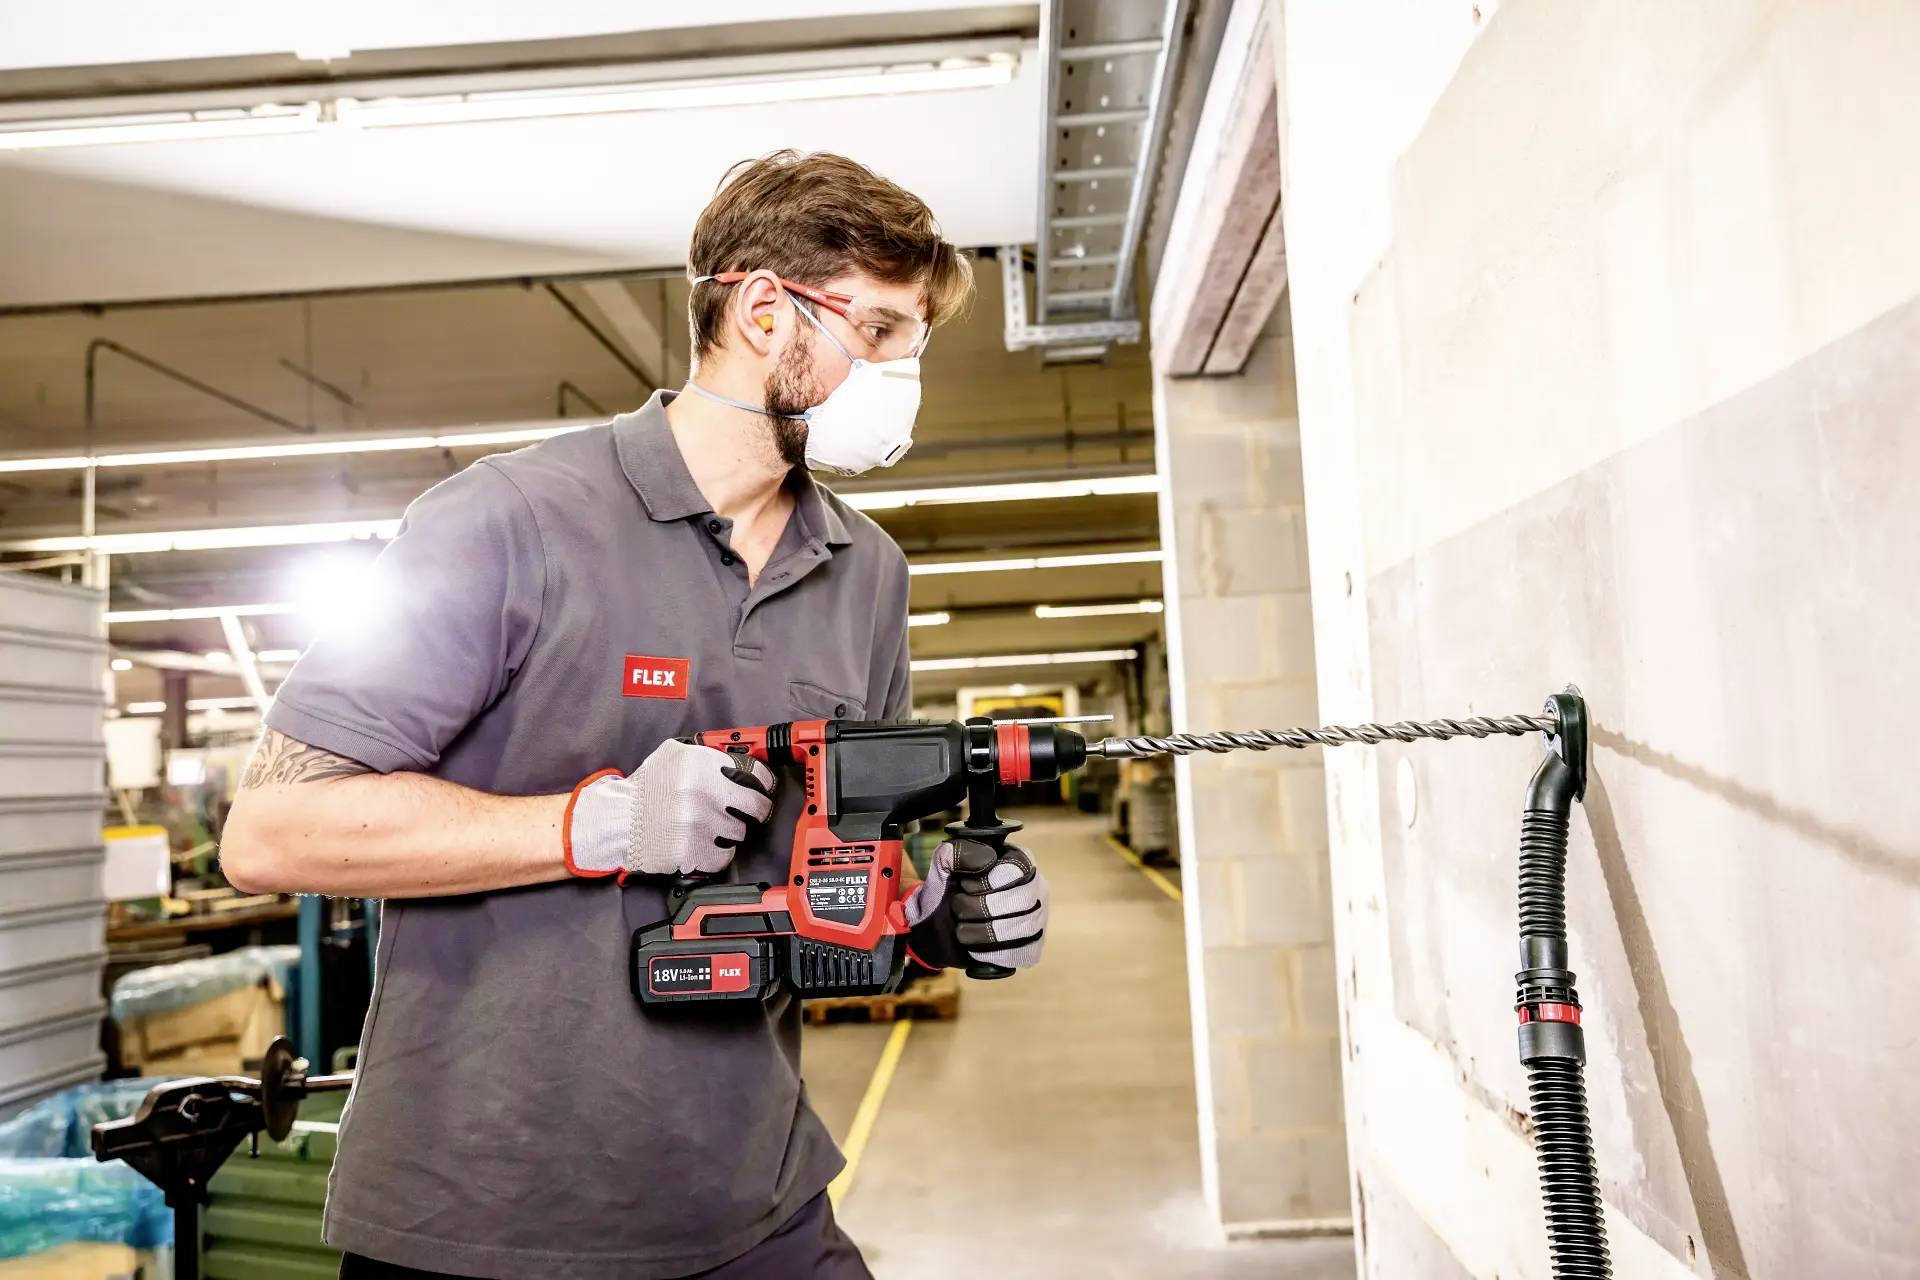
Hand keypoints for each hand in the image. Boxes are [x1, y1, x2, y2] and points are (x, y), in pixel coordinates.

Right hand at [564, 741, 774, 879]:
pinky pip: (724, 856)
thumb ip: (708, 755)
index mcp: (699, 765)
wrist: (617, 821)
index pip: (756, 774)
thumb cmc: (646, 790)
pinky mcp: (691, 852)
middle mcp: (701, 793)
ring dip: (729, 831)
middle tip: (745, 811)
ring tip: (708, 826)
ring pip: (740, 833)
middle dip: (754, 810)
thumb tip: (744, 760)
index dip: (764, 783)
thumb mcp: (673, 755)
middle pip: (756, 807)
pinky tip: (702, 843)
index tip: (764, 788)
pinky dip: (717, 853)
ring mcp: (697, 825)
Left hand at [903, 838, 1047, 969]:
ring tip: (964, 926)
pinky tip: (975, 945)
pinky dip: (986, 951)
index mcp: (1020, 862)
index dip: (986, 881)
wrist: (939, 926)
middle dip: (977, 908)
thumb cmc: (949, 890)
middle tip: (960, 908)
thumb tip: (988, 860)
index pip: (1017, 868)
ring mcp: (1037, 920)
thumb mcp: (945, 865)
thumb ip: (959, 852)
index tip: (965, 885)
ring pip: (1015, 929)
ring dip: (977, 930)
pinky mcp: (1032, 948)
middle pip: (1018, 901)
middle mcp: (1036, 889)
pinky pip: (1016, 952)